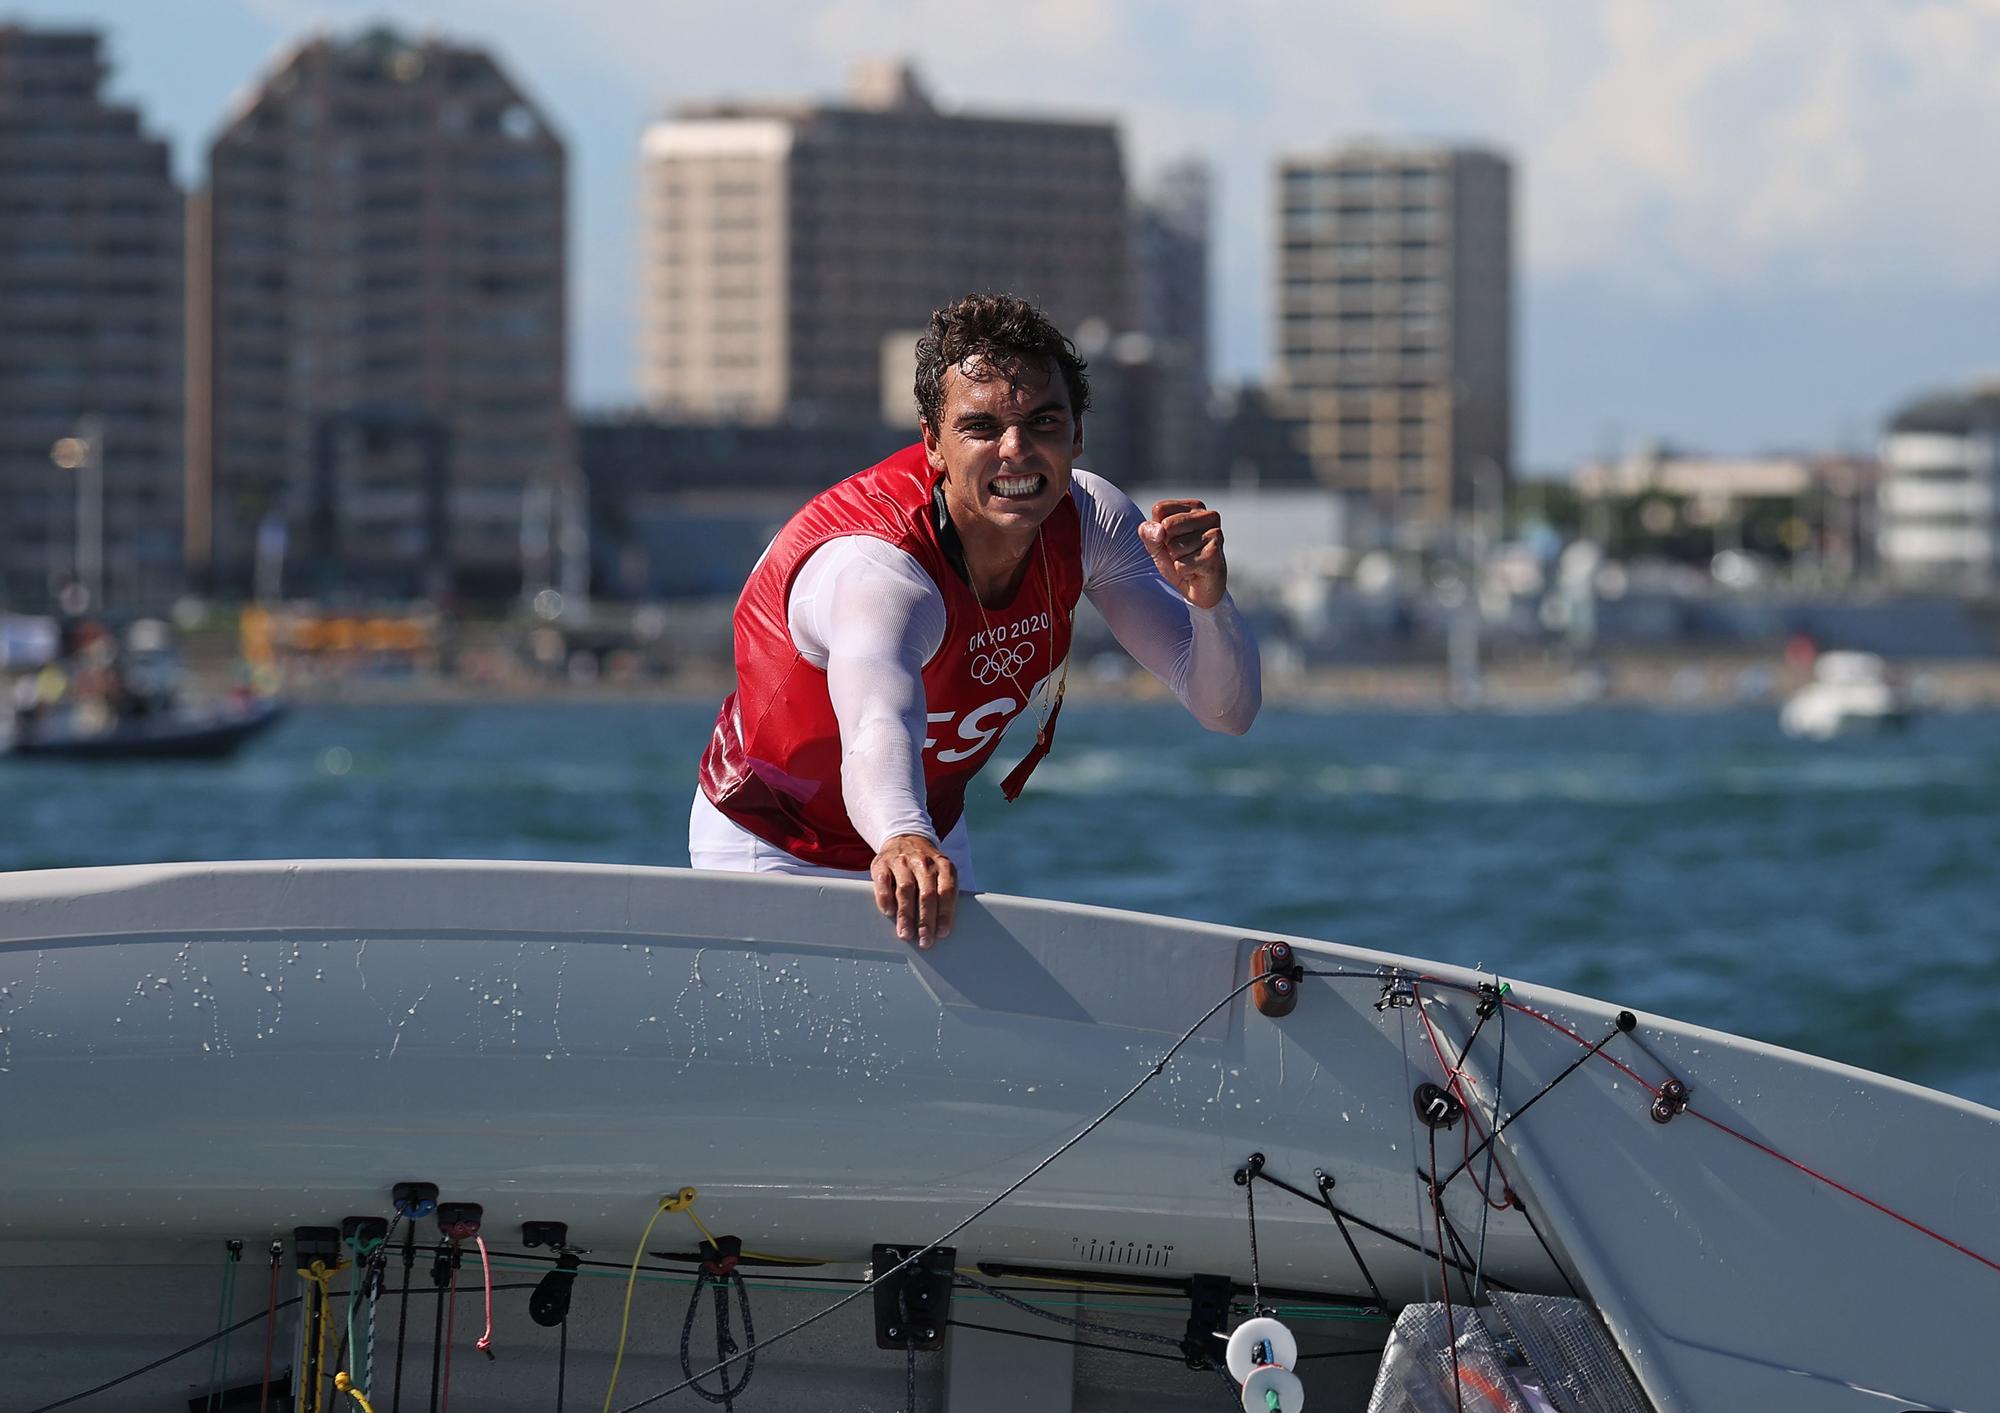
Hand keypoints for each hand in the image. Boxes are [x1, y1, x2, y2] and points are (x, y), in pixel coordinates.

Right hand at [871, 833, 957, 948]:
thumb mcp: (940, 873)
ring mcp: (902, 861)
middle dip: (925, 921)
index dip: (945, 913)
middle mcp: (923, 862)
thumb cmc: (925, 866)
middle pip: (927, 894)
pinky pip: (883, 882)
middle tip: (924, 941)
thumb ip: (942, 894)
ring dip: (906, 915)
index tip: (942, 933)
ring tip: (906, 934)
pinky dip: (886, 899)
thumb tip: (941, 927)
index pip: (946, 891)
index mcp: (943, 865)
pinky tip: (889, 913)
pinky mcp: (882, 863)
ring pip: (906, 890)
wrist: (904, 838)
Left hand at [1139, 499, 1226, 609]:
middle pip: (1167, 525)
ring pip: (1174, 546)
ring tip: (1191, 561)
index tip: (1172, 539)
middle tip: (1182, 553)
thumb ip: (1149, 533)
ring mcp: (1215, 533)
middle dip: (1168, 545)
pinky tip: (1196, 571)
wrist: (1199, 588)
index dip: (1158, 529)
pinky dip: (1183, 571)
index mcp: (1194, 507)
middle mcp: (1208, 515)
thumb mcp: (1157, 544)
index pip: (1160, 509)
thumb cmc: (1179, 560)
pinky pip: (1182, 563)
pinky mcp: (1215, 553)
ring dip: (1177, 559)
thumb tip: (1158, 530)